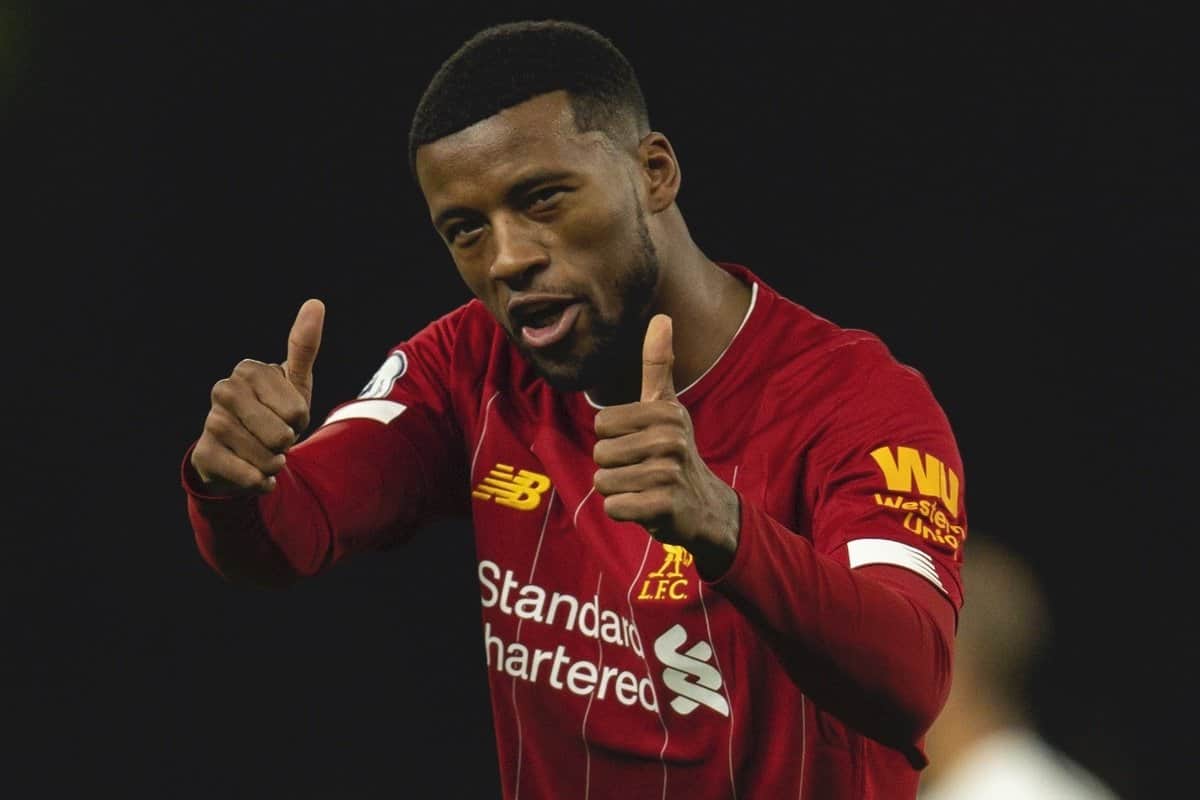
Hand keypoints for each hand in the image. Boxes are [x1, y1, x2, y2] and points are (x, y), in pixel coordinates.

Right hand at [190, 298, 324, 494]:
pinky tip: (256, 475)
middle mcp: (224, 391)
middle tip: (274, 437)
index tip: (286, 415)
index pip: (297, 410)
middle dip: (287, 444)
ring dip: (274, 464)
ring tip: (264, 454)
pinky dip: (261, 482)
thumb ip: (303, 346)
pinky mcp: (203, 455)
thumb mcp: (294, 382)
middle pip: (281, 434)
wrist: (243, 454)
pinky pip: (249, 476)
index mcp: (248, 370)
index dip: (300, 421)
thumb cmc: (274, 413)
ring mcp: (210, 422)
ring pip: (266, 457)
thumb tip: (315, 303)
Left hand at [592, 314, 739, 577]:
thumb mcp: (666, 407)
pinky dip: (623, 511)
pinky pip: (614, 506)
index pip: (602, 424)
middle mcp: (671, 439)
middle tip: (643, 470)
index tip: (639, 443)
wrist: (703, 507)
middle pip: (600, 453)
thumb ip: (658, 364)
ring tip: (644, 487)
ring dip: (618, 490)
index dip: (613, 438)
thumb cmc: (673, 452)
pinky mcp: (664, 506)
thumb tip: (661, 316)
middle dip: (614, 467)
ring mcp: (669, 473)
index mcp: (667, 412)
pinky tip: (646, 506)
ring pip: (604, 481)